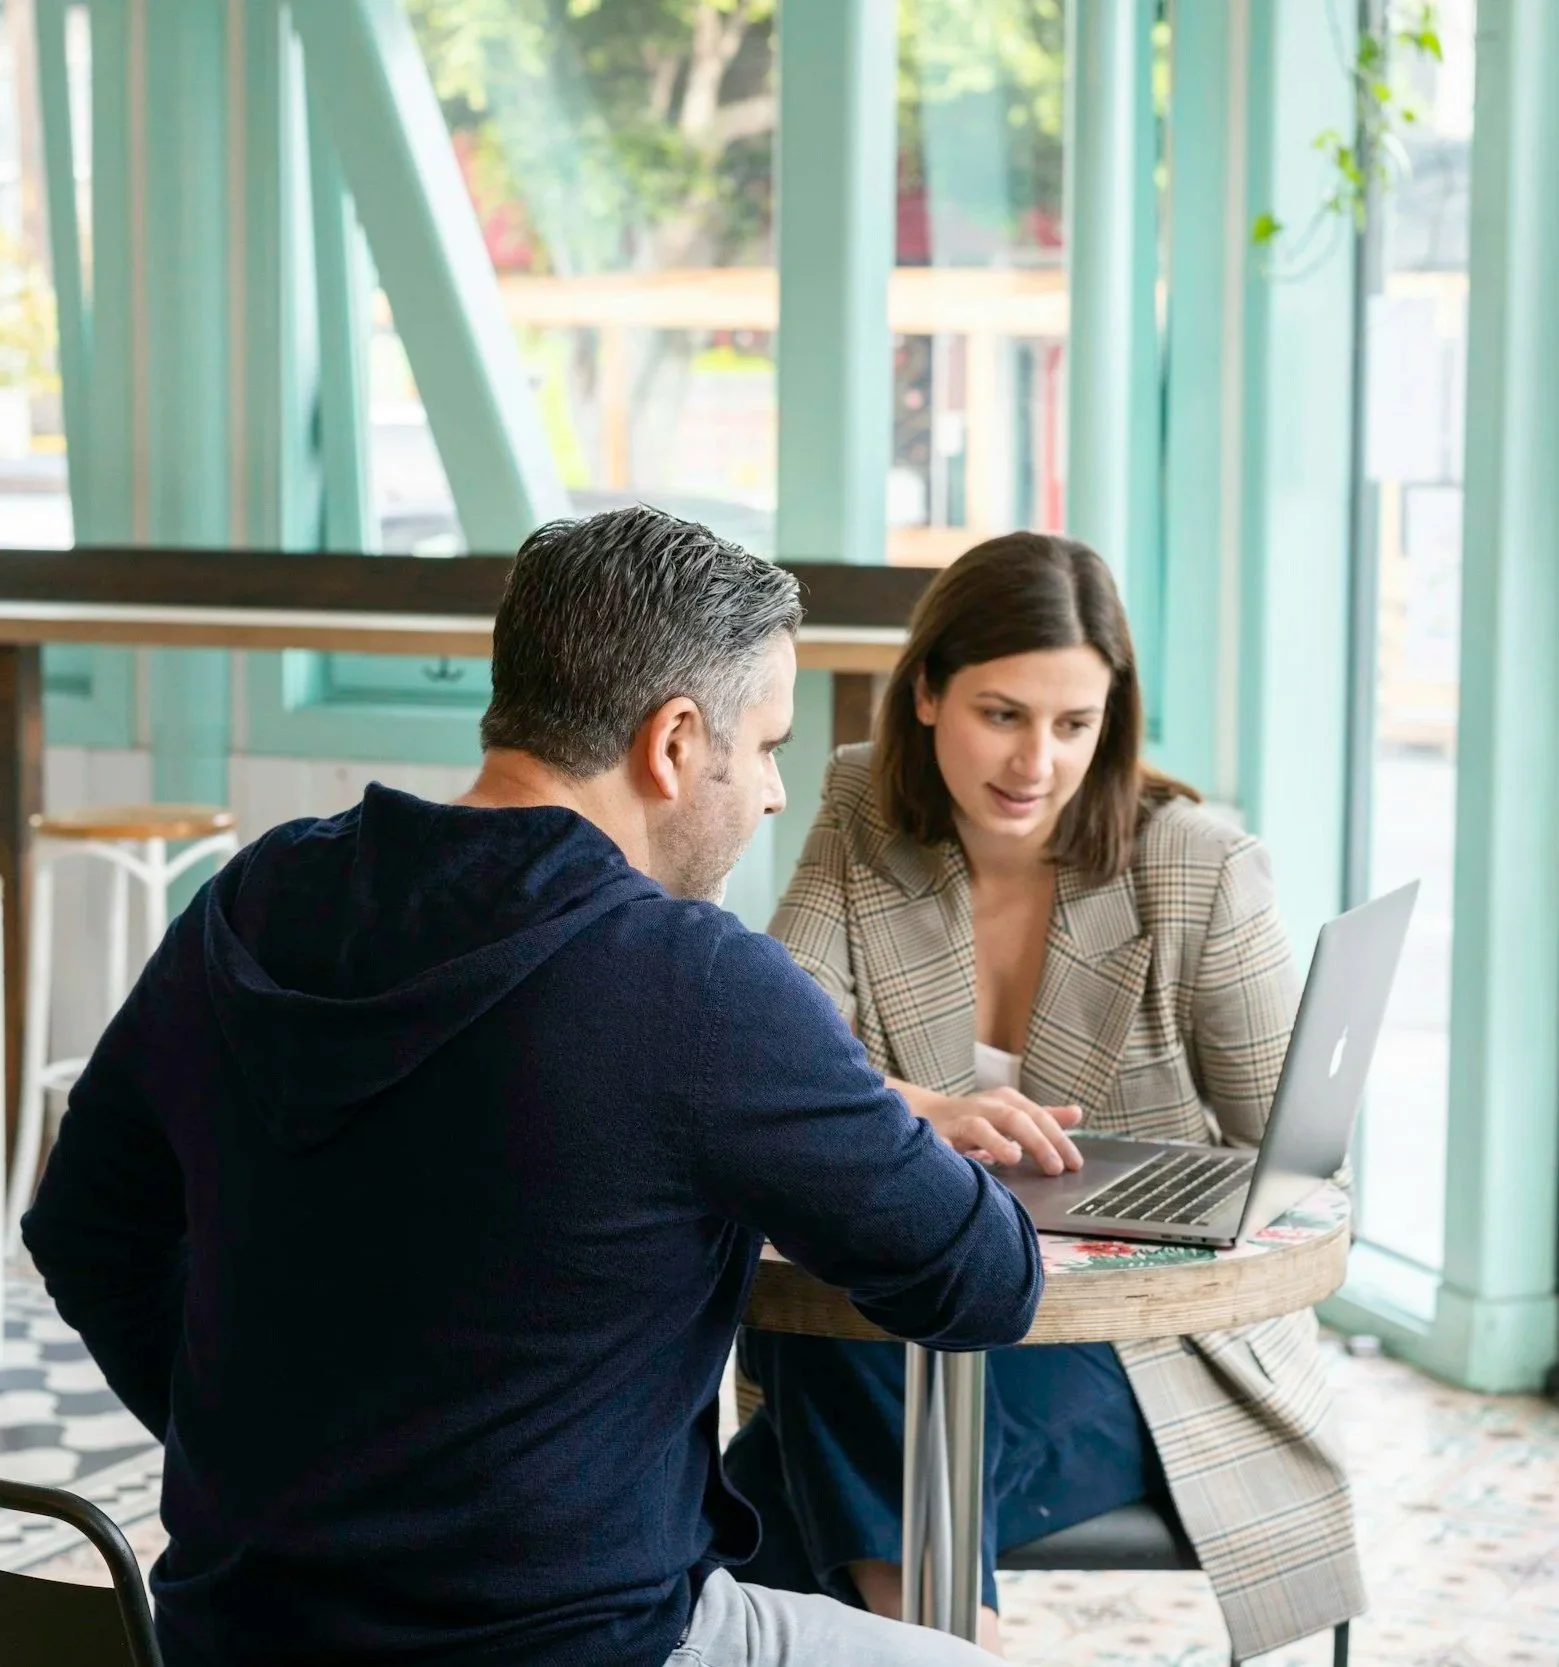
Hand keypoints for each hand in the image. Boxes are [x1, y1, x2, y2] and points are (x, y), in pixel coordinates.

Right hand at [923, 1088, 1084, 1174]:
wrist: (928, 1113)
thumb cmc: (978, 1118)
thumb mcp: (1013, 1114)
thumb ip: (1044, 1117)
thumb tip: (1077, 1113)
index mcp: (1007, 1101)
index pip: (1039, 1117)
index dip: (1059, 1140)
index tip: (1074, 1164)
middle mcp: (986, 1106)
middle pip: (1016, 1119)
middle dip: (1038, 1142)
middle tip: (1055, 1168)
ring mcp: (961, 1119)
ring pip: (980, 1127)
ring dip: (997, 1142)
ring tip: (1013, 1158)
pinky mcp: (938, 1134)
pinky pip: (943, 1144)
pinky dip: (952, 1153)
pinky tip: (962, 1165)